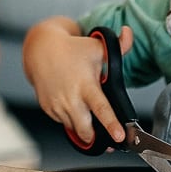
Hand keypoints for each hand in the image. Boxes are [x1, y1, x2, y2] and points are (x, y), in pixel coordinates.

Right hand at [22, 18, 133, 146]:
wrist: (41, 50)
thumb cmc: (72, 49)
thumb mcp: (98, 46)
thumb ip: (119, 44)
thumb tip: (129, 33)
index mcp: (86, 85)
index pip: (101, 109)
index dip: (111, 125)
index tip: (120, 137)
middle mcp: (70, 98)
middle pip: (85, 129)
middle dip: (95, 137)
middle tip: (106, 139)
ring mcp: (57, 105)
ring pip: (74, 128)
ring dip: (83, 128)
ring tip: (87, 114)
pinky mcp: (48, 109)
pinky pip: (63, 123)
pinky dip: (70, 120)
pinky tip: (73, 106)